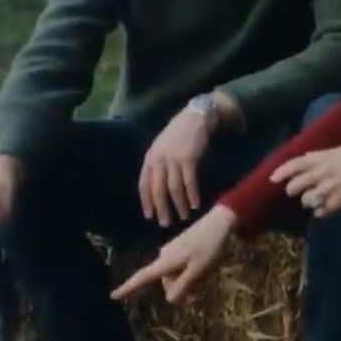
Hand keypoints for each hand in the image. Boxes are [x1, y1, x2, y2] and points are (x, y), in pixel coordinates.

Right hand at [111, 205, 235, 303]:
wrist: (220, 222)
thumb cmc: (210, 247)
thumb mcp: (198, 271)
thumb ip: (183, 286)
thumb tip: (169, 300)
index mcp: (166, 261)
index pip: (142, 277)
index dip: (128, 288)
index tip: (113, 296)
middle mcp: (165, 256)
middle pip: (167, 283)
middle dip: (182, 288)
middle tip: (203, 283)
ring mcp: (172, 251)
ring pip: (177, 276)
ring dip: (190, 280)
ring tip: (207, 271)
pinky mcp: (180, 248)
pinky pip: (182, 267)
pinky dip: (192, 272)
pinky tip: (206, 265)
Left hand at [140, 108, 213, 226]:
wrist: (195, 117)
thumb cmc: (179, 135)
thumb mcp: (162, 148)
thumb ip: (157, 165)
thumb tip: (156, 189)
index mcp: (150, 158)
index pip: (144, 184)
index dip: (146, 202)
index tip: (149, 216)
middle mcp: (159, 159)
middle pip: (158, 190)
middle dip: (162, 208)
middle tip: (165, 223)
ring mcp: (174, 159)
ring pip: (174, 188)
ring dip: (179, 205)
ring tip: (183, 216)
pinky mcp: (189, 158)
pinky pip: (189, 181)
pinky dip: (192, 195)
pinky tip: (196, 204)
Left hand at [270, 146, 340, 216]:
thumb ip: (323, 156)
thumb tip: (307, 158)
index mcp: (323, 158)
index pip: (295, 165)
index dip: (281, 172)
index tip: (272, 179)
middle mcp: (322, 174)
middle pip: (296, 186)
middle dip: (293, 190)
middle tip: (295, 192)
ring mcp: (328, 190)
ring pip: (306, 200)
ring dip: (309, 201)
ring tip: (317, 199)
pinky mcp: (336, 204)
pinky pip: (320, 211)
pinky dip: (322, 210)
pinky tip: (327, 207)